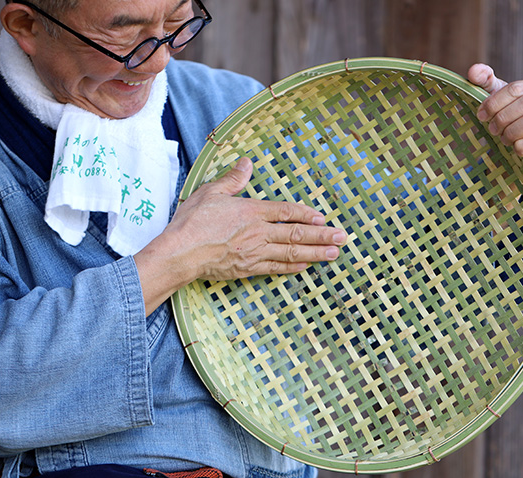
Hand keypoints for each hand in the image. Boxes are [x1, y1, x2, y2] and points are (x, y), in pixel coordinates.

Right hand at [134, 157, 346, 313]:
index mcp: (251, 211)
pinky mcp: (247, 269)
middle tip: (342, 238)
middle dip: (322, 236)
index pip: (286, 212)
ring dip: (315, 253)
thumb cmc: (192, 223)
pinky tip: (306, 266)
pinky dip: (293, 267)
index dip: (307, 214)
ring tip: (333, 253)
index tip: (323, 218)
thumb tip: (247, 162)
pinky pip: (276, 268)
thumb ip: (233, 179)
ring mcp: (255, 252)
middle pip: (296, 234)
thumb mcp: (210, 193)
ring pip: (291, 253)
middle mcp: (258, 232)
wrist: (180, 253)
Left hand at [468, 64, 522, 169]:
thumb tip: (473, 70)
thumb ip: (485, 80)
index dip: (494, 102)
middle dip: (502, 118)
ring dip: (511, 132)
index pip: (516, 88)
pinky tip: (516, 147)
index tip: (481, 114)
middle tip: (492, 129)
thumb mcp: (498, 97)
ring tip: (504, 138)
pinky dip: (520, 147)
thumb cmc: (511, 118)